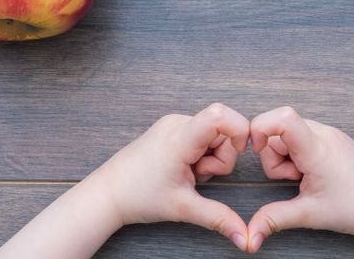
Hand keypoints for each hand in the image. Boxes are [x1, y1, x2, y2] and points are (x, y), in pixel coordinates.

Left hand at [94, 103, 250, 249]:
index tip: (242, 151)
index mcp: (180, 138)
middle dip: (221, 157)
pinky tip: (183, 167)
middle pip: (222, 130)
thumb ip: (218, 219)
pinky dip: (200, 153)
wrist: (109, 193)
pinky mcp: (171, 128)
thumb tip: (244, 238)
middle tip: (198, 176)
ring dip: (210, 158)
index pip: (220, 115)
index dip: (240, 129)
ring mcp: (173, 124)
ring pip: (213, 135)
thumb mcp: (183, 208)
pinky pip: (201, 135)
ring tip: (188, 173)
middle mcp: (177, 123)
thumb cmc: (139, 197)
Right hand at [246, 106, 353, 248]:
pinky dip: (299, 153)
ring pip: (290, 133)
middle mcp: (325, 134)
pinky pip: (304, 136)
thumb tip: (250, 235)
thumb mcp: (309, 215)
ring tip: (305, 177)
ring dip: (287, 155)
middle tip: (293, 178)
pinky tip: (312, 172)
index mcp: (318, 149)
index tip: (256, 150)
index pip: (283, 118)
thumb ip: (274, 219)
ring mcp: (331, 134)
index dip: (260, 128)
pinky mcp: (334, 138)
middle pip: (279, 129)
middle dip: (274, 154)